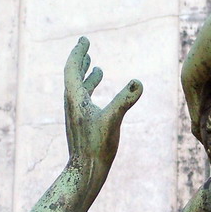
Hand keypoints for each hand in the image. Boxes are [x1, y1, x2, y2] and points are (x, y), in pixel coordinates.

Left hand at [64, 37, 141, 170]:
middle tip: (85, 47)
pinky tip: (101, 97)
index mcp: (75, 98)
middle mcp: (72, 104)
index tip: (84, 40)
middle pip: (73, 75)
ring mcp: (76, 114)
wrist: (86, 171)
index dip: (78, 53)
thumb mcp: (113, 120)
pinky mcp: (82, 124)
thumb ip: (124, 100)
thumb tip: (138, 82)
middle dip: (80, 60)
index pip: (72, 68)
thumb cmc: (97, 146)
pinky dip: (92, 92)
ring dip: (87, 76)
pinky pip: (84, 101)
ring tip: (96, 68)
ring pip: (79, 89)